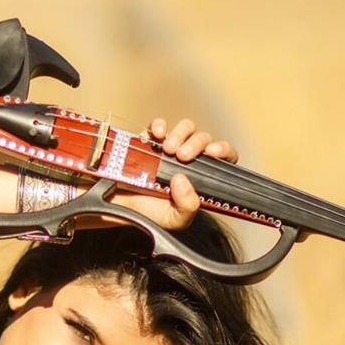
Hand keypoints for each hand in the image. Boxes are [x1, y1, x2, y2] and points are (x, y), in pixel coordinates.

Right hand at [113, 117, 238, 230]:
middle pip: (204, 139)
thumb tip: (183, 180)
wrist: (119, 207)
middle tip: (182, 156)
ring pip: (187, 128)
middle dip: (196, 144)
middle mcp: (189, 160)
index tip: (213, 152)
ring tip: (167, 149)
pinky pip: (160, 125)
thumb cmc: (149, 214)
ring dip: (180, 134)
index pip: (224, 158)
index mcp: (200, 177)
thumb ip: (188, 206)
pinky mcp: (151, 140)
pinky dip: (159, 125)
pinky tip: (156, 135)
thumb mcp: (174, 220)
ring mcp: (170, 148)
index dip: (224, 150)